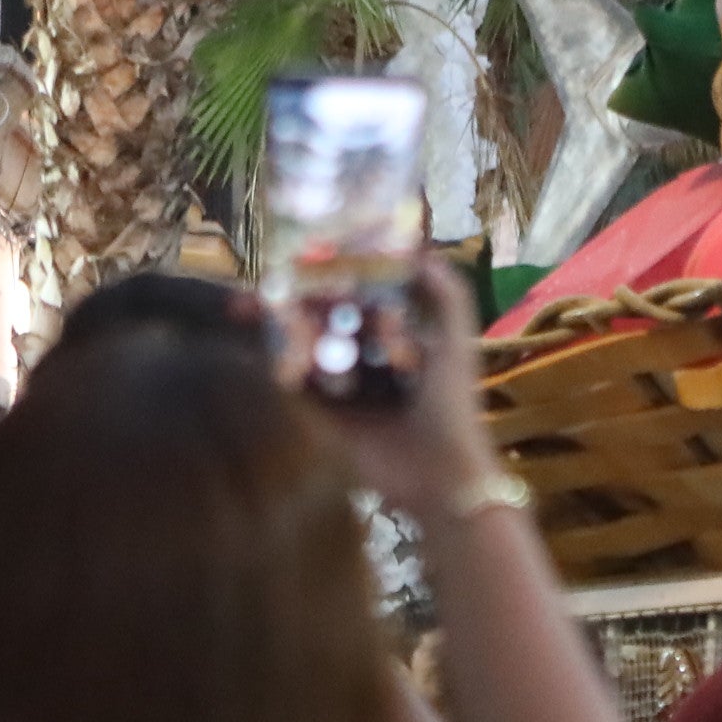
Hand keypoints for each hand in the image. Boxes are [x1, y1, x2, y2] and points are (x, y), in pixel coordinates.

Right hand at [290, 252, 504, 523]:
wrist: (441, 472)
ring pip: (302, 349)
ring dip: (288, 332)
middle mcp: (363, 358)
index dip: (328, 278)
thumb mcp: (455, 342)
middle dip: (291, 302)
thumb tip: (417, 249)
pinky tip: (288, 358)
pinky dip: (286, 369)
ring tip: (281, 320)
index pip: (352, 297)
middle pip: (319, 320)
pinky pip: (295, 387)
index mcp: (394, 337)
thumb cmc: (451, 403)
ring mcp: (339, 388)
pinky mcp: (322, 418)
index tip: (303, 258)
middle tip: (267, 289)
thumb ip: (445, 293)